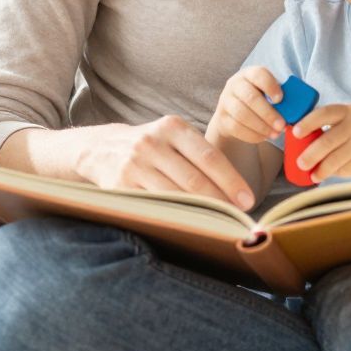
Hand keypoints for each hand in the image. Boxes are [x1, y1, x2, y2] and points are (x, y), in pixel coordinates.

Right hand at [69, 116, 256, 208]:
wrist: (101, 149)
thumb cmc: (152, 146)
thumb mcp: (173, 136)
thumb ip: (200, 154)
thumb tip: (235, 187)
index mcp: (172, 127)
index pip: (210, 156)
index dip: (232, 180)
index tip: (248, 199)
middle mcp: (152, 143)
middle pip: (195, 180)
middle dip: (221, 201)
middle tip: (238, 216)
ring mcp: (134, 165)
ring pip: (176, 195)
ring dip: (202, 213)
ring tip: (220, 223)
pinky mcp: (121, 186)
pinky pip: (156, 206)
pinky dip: (176, 216)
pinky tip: (192, 224)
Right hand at [208, 66, 286, 145]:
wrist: (234, 113)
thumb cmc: (260, 100)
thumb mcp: (267, 92)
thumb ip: (279, 97)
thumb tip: (297, 109)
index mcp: (249, 74)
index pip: (258, 74)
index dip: (270, 86)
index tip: (281, 99)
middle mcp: (235, 84)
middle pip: (250, 97)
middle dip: (268, 113)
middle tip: (282, 125)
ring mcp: (225, 101)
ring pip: (242, 114)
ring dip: (261, 126)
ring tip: (276, 134)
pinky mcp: (221, 118)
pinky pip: (236, 128)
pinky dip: (252, 134)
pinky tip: (264, 137)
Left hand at [292, 104, 350, 180]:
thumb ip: (334, 125)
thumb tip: (303, 142)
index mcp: (350, 111)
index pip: (324, 114)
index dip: (308, 123)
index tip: (295, 133)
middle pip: (327, 141)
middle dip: (310, 154)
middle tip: (300, 163)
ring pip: (335, 159)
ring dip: (321, 170)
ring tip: (313, 175)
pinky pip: (346, 169)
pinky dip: (337, 173)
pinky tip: (332, 174)